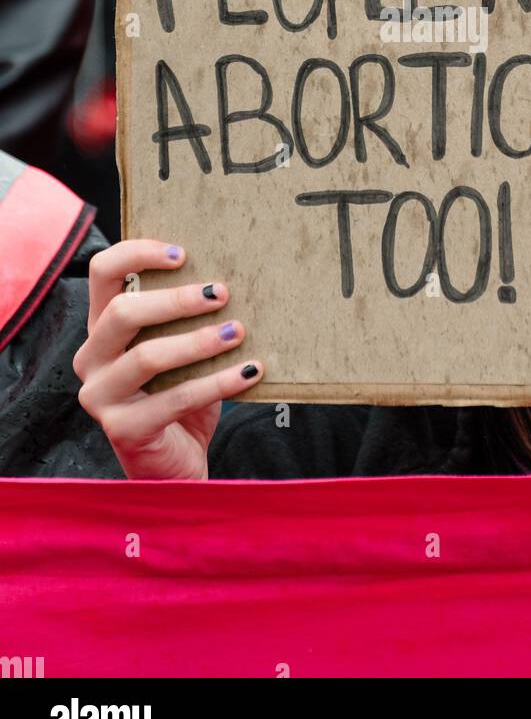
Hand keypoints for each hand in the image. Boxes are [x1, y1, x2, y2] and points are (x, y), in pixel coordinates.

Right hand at [74, 239, 263, 479]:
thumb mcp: (178, 350)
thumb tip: (230, 281)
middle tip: (222, 293)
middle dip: (176, 300)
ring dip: (198, 341)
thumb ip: (185, 318)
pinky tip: (250, 371)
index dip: (138, 254)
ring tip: (237, 331)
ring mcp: (100, 396)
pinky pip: (176, 399)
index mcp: (101, 328)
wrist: (174, 464)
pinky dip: (219, 382)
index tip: (183, 254)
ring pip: (147, 356)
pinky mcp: (122, 429)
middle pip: (122, 312)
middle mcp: (91, 358)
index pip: (102, 273)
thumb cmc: (179, 396)